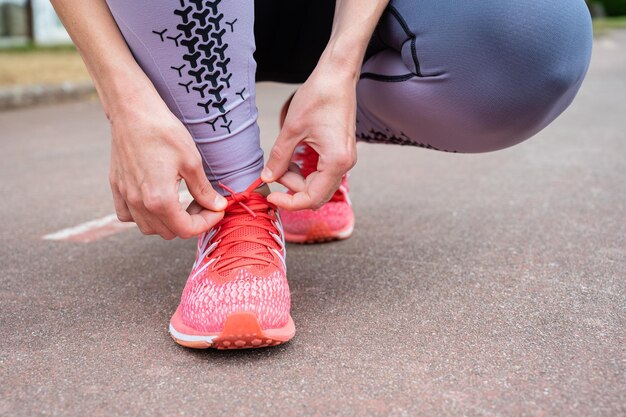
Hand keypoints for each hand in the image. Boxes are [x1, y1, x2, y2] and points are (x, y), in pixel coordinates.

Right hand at [108, 92, 226, 239]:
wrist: (133, 112)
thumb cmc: (164, 132)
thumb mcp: (192, 161)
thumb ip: (204, 190)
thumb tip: (218, 206)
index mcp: (159, 200)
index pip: (186, 229)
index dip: (206, 223)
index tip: (217, 210)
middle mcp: (139, 203)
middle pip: (168, 232)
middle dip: (190, 222)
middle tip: (202, 203)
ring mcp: (125, 196)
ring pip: (147, 227)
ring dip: (167, 222)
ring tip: (181, 203)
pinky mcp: (116, 186)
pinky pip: (126, 215)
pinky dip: (141, 215)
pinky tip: (154, 200)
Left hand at [261, 62, 357, 210]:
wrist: (337, 77)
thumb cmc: (319, 97)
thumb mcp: (292, 129)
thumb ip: (279, 158)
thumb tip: (267, 178)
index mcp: (336, 162)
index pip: (311, 198)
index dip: (289, 202)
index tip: (271, 196)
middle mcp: (345, 164)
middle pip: (316, 195)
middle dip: (293, 189)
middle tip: (275, 171)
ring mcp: (345, 159)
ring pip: (319, 185)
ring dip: (298, 179)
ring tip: (283, 161)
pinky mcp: (341, 153)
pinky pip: (323, 173)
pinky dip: (306, 172)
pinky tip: (294, 158)